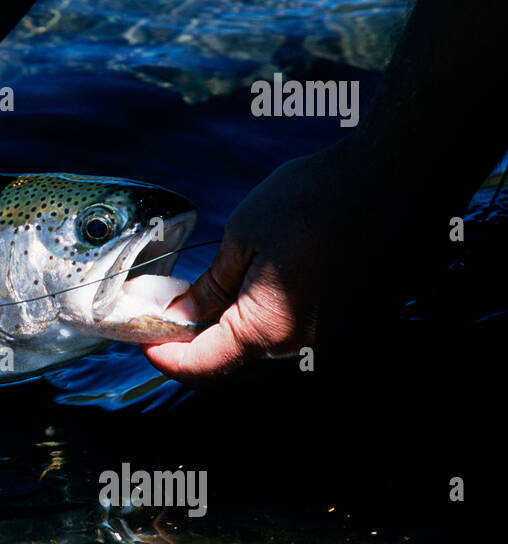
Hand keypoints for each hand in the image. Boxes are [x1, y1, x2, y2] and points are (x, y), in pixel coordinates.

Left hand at [143, 143, 414, 382]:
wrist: (400, 177)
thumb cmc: (320, 196)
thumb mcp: (246, 234)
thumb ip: (212, 286)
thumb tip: (182, 315)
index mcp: (270, 328)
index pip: (204, 366)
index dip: (166, 358)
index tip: (144, 343)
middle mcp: (306, 347)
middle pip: (236, 365)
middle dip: (197, 347)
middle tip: (170, 320)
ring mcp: (336, 340)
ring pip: (268, 352)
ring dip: (235, 334)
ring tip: (210, 299)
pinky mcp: (357, 324)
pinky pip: (301, 337)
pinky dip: (271, 322)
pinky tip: (258, 289)